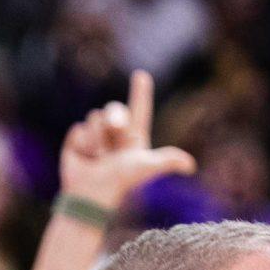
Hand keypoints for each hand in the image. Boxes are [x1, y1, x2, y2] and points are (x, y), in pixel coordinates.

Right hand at [60, 69, 196, 209]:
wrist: (92, 193)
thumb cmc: (121, 181)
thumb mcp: (146, 167)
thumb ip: (168, 161)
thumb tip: (191, 166)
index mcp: (134, 138)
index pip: (139, 110)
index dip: (141, 93)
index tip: (141, 76)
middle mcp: (116, 135)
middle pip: (114, 108)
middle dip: (114, 117)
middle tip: (116, 130)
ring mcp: (96, 136)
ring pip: (95, 117)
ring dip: (97, 138)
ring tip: (98, 157)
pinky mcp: (78, 139)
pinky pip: (79, 128)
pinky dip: (82, 143)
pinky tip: (84, 158)